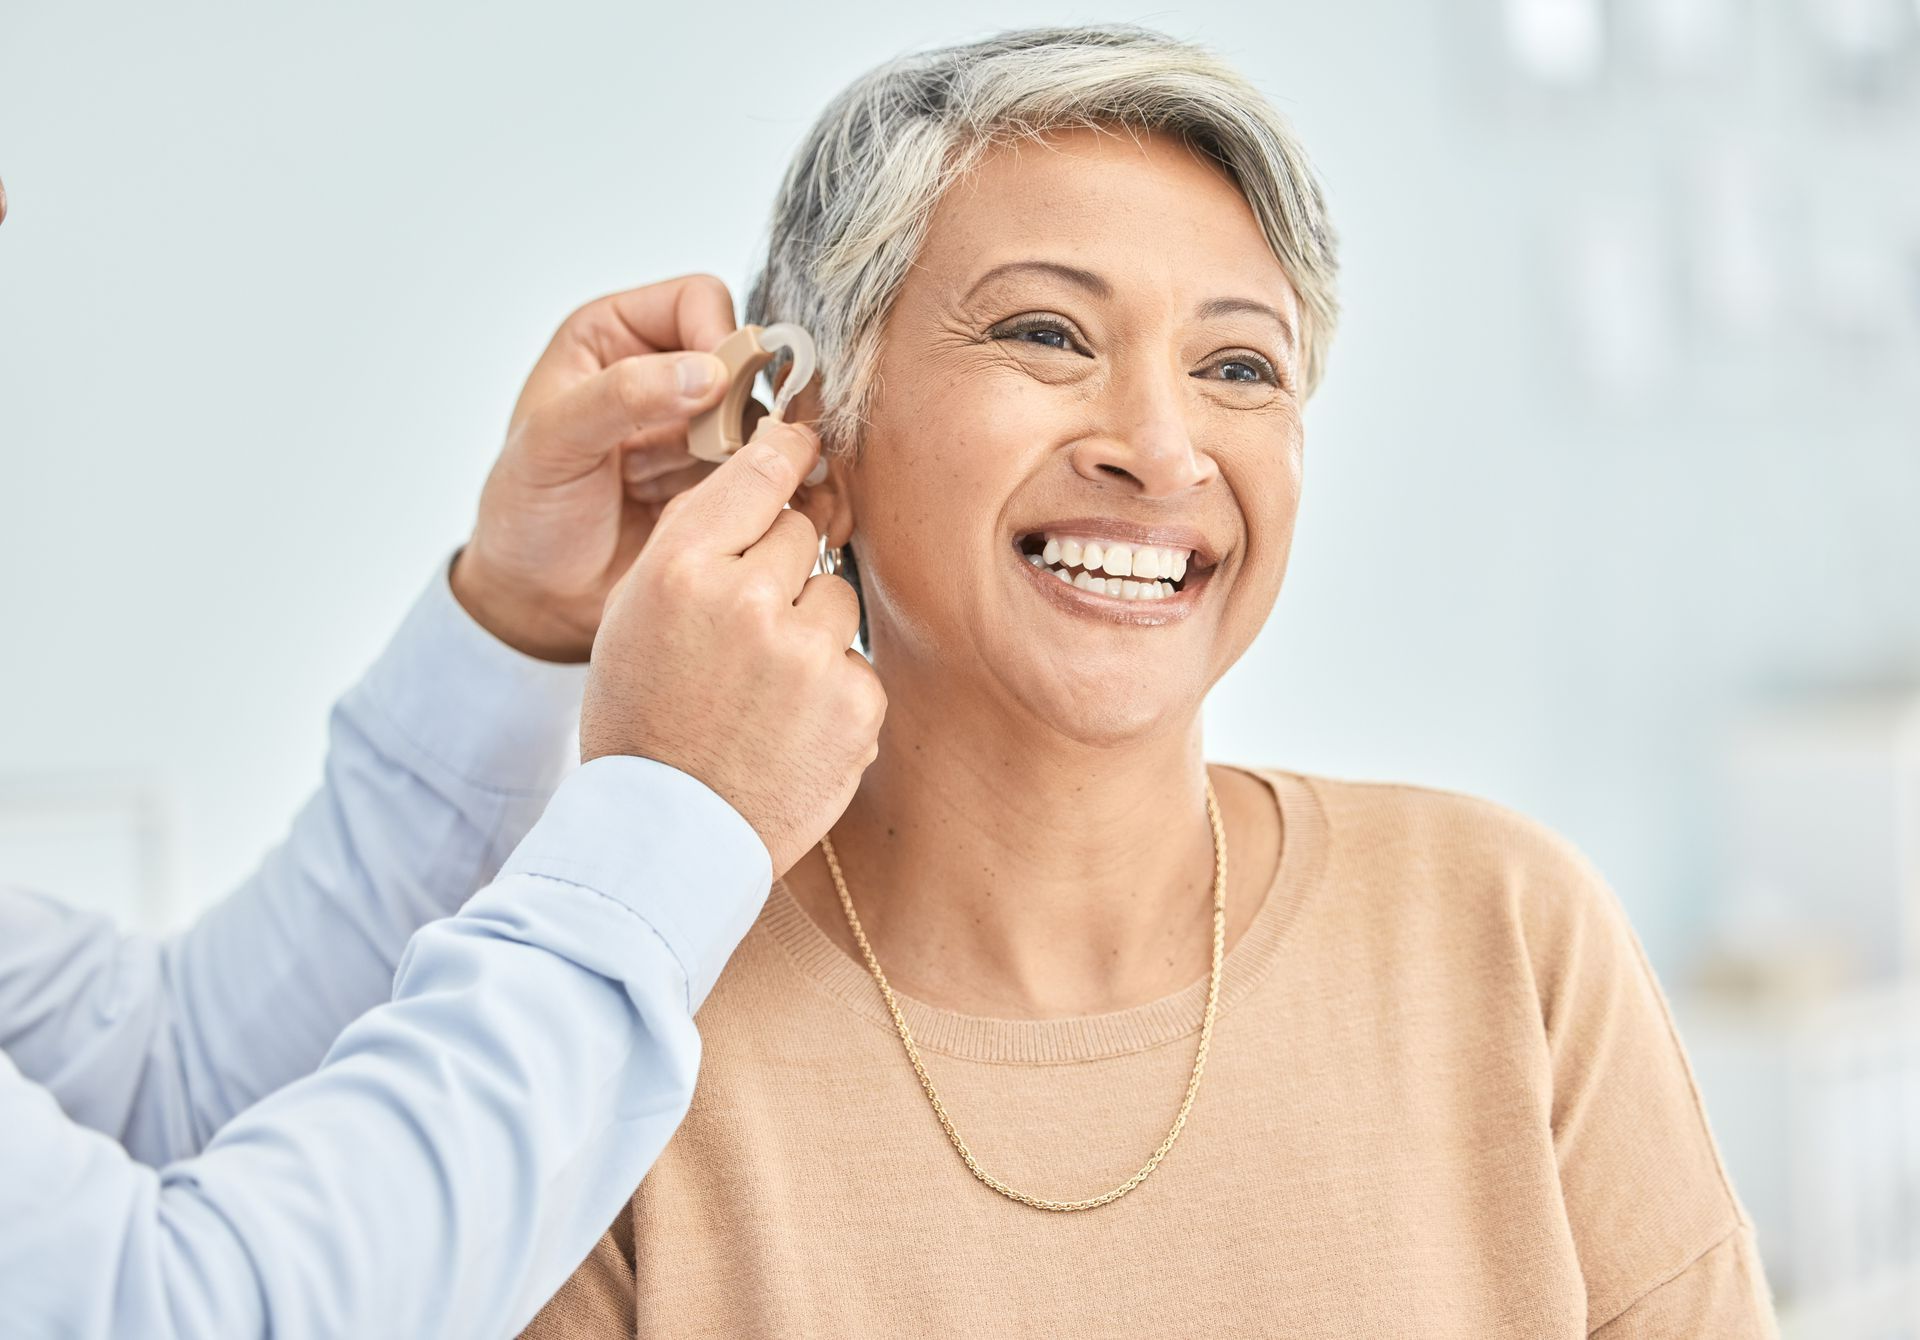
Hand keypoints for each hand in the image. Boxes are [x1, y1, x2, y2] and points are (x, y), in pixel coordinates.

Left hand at [452, 275, 737, 661]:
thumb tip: (707, 372)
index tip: (717, 391)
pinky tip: (747, 513)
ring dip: (756, 453)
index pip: (699, 301)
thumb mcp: (552, 444)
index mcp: (614, 338)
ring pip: (764, 417)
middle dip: (743, 404)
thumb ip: (621, 396)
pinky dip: (771, 488)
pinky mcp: (721, 482)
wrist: (538, 599)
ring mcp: (696, 430)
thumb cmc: (524, 515)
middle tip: (721, 452)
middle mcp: (662, 375)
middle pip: (745, 360)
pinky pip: (770, 469)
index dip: (719, 338)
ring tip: (723, 491)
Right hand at [581, 420, 884, 874]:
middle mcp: (745, 598)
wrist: (667, 834)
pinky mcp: (853, 700)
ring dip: (812, 632)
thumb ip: (692, 545)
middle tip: (748, 632)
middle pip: (801, 534)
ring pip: (836, 598)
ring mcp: (806, 651)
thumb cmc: (644, 722)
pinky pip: (856, 663)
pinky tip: (790, 728)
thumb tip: (761, 478)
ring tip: (764, 692)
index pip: (757, 475)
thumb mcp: (633, 617)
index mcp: (679, 568)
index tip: (804, 443)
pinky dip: (834, 691)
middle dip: (784, 571)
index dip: (786, 453)